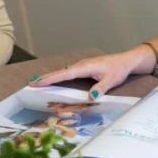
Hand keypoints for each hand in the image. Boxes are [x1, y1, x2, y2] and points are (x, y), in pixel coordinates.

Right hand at [29, 49, 146, 99]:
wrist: (126, 61)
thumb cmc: (119, 69)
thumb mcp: (112, 79)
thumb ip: (101, 87)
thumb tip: (90, 96)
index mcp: (85, 67)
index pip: (64, 74)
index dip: (50, 79)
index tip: (38, 82)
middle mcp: (81, 65)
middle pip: (60, 72)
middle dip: (46, 78)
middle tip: (31, 84)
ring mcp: (82, 66)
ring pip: (63, 72)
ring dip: (51, 77)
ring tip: (37, 84)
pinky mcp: (84, 68)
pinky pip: (68, 73)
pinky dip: (59, 77)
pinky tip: (54, 81)